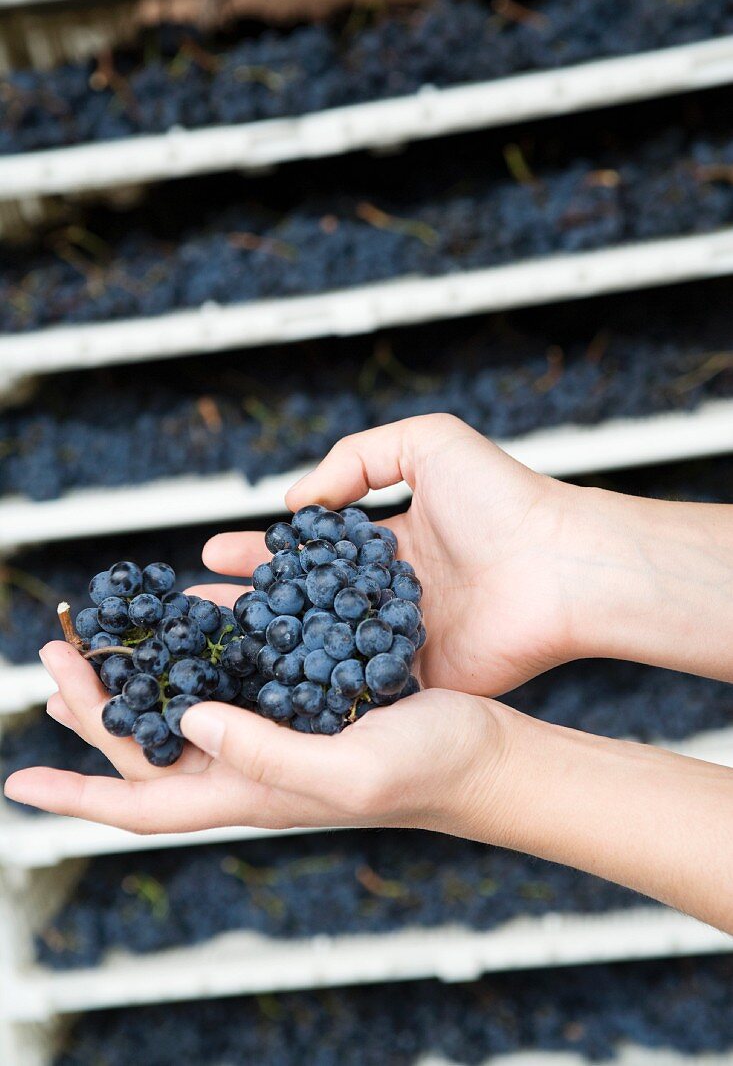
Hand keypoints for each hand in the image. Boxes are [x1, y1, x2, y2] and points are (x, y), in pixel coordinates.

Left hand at [4, 640, 511, 835]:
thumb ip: (267, 753)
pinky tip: (189, 625)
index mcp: (254, 792)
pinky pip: (231, 675)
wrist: (487, 753)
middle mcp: (253, 766)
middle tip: (54, 659)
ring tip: (99, 643)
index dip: (79, 793)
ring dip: (135, 679)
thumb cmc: (430, 769)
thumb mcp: (349, 769)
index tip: (18, 779)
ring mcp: (276, 732)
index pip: (145, 804)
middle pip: (149, 748)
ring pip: (181, 709)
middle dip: (92, 710)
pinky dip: (195, 653)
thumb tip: (187, 720)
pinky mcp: (302, 700)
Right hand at [196, 413, 575, 696]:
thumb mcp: (427, 441)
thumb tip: (299, 502)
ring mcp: (399, 640)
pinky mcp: (417, 681)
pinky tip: (262, 701)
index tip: (211, 552)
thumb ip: (357, 458)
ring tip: (211, 657)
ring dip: (267, 655)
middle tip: (194, 610)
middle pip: (303, 604)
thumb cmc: (503, 498)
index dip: (258, 550)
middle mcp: (386, 594)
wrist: (559, 566)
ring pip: (319, 651)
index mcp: (388, 543)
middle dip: (246, 606)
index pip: (308, 550)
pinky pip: (356, 690)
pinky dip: (313, 695)